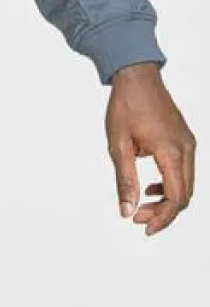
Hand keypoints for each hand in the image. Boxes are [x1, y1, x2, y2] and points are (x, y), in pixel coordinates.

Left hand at [105, 62, 195, 235]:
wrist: (137, 77)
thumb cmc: (126, 106)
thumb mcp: (118, 146)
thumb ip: (125, 181)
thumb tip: (126, 210)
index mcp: (171, 152)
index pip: (175, 197)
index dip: (162, 218)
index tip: (144, 228)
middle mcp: (186, 149)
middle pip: (185, 195)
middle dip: (163, 212)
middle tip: (137, 217)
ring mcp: (188, 143)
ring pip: (186, 184)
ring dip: (166, 199)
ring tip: (140, 204)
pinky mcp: (184, 140)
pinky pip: (184, 171)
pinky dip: (170, 184)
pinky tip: (149, 186)